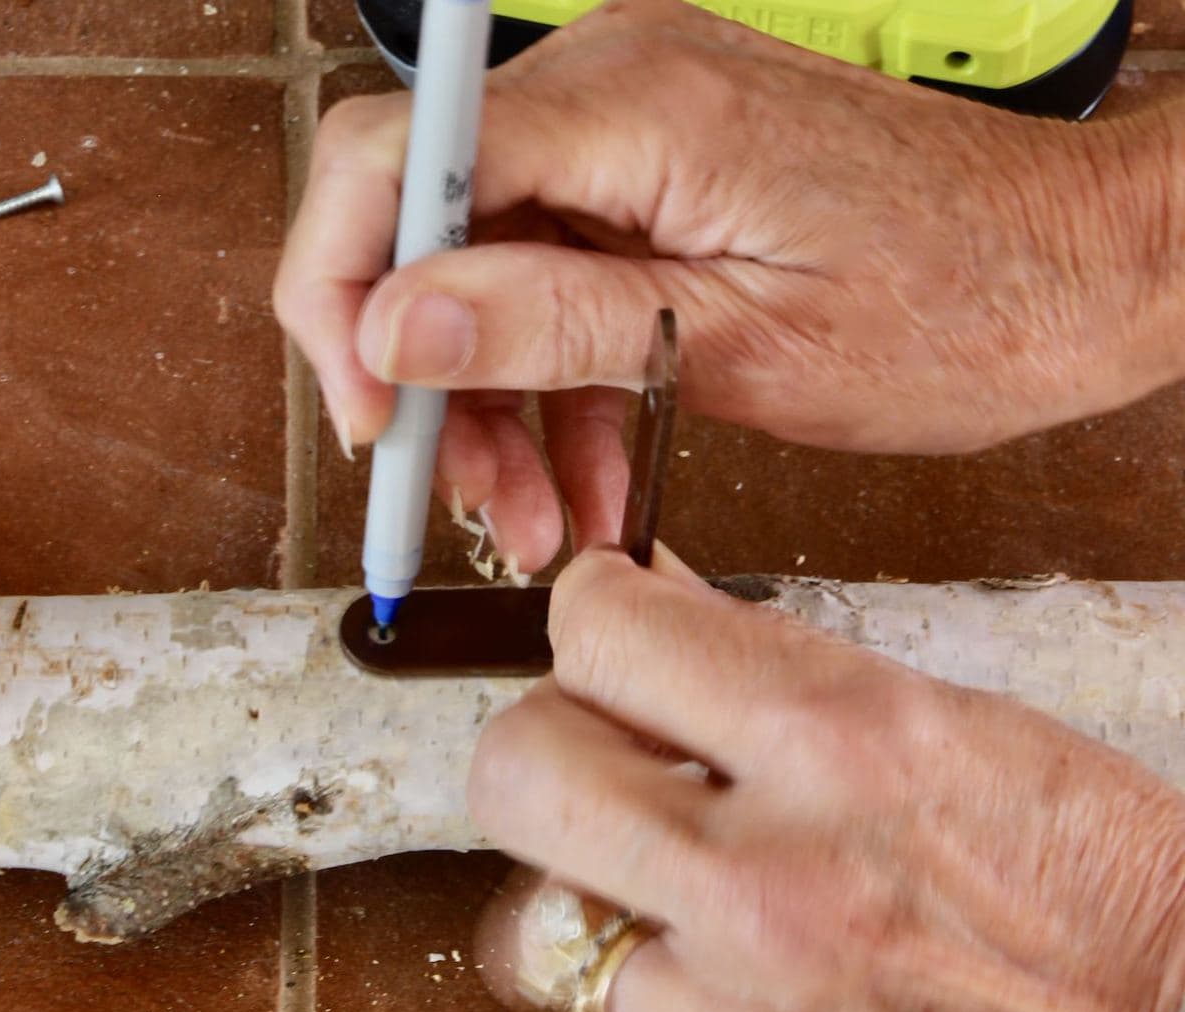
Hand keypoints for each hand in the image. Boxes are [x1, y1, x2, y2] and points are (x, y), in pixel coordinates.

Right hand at [274, 0, 1184, 572]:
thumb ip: (552, 323)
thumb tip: (399, 327)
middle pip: (431, 227)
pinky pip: (565, 286)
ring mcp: (638, 135)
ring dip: (503, 412)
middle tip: (460, 497)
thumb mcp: (733, 342)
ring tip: (539, 522)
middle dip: (432, 381)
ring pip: (493, 275)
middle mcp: (616, 88)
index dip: (344, 295)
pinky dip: (568, 390)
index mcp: (628, 101)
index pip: (396, 161)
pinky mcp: (663, 186)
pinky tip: (591, 480)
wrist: (1066, 279)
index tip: (368, 416)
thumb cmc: (950, 305)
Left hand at [468, 546, 1184, 1011]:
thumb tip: (652, 599)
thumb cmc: (1099, 893)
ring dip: (616, 934)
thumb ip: (779, 668)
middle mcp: (779, 881)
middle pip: (516, 773)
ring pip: (547, 944)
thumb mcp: (958, 731)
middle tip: (599, 778)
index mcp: (844, 741)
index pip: (603, 631)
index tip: (604, 639)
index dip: (591, 620)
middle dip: (545, 757)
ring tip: (711, 942)